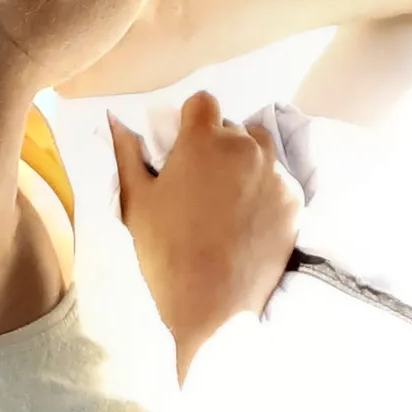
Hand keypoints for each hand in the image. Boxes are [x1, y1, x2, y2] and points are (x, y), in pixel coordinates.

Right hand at [113, 95, 302, 378]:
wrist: (215, 309)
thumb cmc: (166, 253)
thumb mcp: (136, 203)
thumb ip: (127, 154)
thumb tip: (117, 118)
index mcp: (204, 140)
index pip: (202, 102)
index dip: (190, 123)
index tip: (182, 152)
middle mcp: (246, 146)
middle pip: (232, 127)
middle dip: (217, 146)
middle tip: (200, 185)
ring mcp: (276, 172)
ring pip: (260, 149)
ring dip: (245, 162)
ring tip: (227, 201)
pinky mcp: (295, 200)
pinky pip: (278, 180)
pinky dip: (265, 191)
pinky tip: (248, 223)